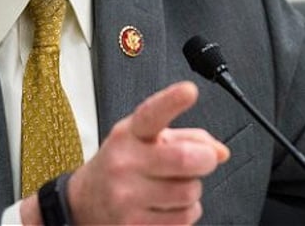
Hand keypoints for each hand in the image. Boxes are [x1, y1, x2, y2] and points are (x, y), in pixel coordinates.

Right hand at [66, 80, 228, 224]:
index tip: (189, 91)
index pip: (152, 114)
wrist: (84, 203)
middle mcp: (125, 163)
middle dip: (206, 158)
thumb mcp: (145, 139)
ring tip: (174, 185)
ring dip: (192, 189)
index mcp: (130, 134)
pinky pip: (184, 218)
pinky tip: (167, 205)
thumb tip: (219, 151)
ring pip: (190, 192)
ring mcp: (127, 198)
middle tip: (204, 159)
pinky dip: (185, 212)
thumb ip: (186, 137)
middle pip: (185, 158)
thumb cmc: (123, 164)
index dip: (172, 101)